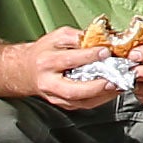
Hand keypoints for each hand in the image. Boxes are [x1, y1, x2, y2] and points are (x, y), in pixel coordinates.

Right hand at [0, 27, 117, 110]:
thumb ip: (77, 37)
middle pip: (74, 89)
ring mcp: (55, 96)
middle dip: (97, 86)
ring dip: (102, 95)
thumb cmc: (43, 52)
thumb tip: (100, 37)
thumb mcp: (57, 37)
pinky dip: (100, 99)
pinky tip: (111, 91)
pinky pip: (83, 105)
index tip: (106, 52)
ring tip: (119, 85)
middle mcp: (49, 81)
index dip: (89, 56)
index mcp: (47, 61)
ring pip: (80, 102)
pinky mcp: (62, 104)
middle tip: (115, 79)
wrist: (24, 70)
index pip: (70, 59)